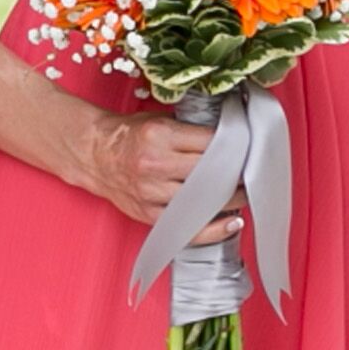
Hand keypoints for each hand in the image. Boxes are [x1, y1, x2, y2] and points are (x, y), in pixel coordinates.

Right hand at [75, 104, 243, 242]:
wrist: (95, 153)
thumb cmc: (129, 135)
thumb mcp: (159, 120)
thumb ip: (191, 130)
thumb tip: (232, 138)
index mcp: (160, 135)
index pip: (211, 142)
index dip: (236, 147)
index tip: (250, 151)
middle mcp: (155, 164)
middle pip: (210, 173)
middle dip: (237, 175)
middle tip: (253, 174)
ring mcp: (151, 192)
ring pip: (202, 202)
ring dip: (231, 201)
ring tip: (245, 196)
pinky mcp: (148, 213)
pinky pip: (187, 229)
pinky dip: (213, 228)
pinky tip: (230, 223)